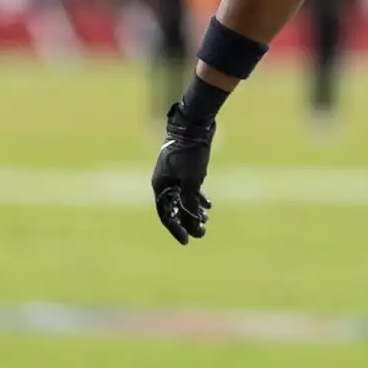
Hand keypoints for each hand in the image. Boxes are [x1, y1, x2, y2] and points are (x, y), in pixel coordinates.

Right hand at [152, 103, 214, 244]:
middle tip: (202, 230)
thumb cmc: (190, 154)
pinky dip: (197, 196)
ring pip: (182, 198)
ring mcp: (172, 175)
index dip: (176, 229)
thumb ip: (191, 205)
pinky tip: (208, 204)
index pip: (166, 215)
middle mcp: (163, 182)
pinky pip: (187, 188)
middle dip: (188, 220)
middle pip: (174, 207)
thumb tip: (195, 227)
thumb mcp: (192, 183)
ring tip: (207, 218)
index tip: (187, 241)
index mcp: (160, 186)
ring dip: (193, 209)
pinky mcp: (182, 168)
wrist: (193, 125)